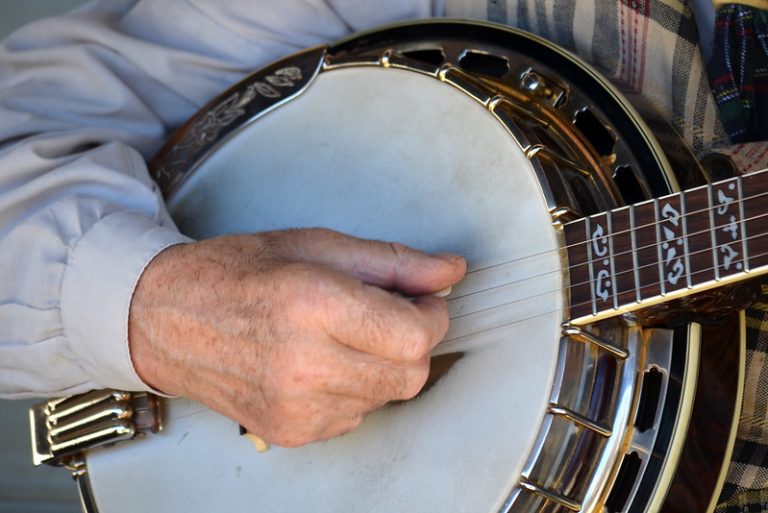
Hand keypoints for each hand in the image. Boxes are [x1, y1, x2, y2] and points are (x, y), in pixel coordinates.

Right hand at [128, 228, 465, 446]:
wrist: (169, 319)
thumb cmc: (236, 273)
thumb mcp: (317, 246)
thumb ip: (392, 262)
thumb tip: (449, 270)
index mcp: (313, 305)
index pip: (413, 336)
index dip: (431, 316)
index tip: (421, 301)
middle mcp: (303, 363)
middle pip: (410, 374)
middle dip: (412, 343)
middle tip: (386, 315)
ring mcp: (295, 406)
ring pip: (388, 397)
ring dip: (383, 366)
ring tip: (343, 336)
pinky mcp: (290, 432)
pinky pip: (357, 417)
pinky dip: (355, 390)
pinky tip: (322, 363)